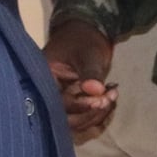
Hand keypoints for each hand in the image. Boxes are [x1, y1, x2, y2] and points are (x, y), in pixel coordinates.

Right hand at [43, 19, 117, 137]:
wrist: (87, 35)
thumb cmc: (84, 41)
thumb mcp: (88, 54)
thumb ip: (91, 73)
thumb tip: (95, 90)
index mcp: (44, 78)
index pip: (57, 102)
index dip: (80, 105)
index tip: (101, 99)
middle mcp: (49, 93)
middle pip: (65, 119)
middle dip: (90, 113)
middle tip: (108, 99)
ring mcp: (61, 99)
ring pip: (76, 121)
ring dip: (96, 115)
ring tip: (111, 96)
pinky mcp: (73, 103)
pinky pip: (83, 118)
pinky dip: (98, 115)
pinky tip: (110, 101)